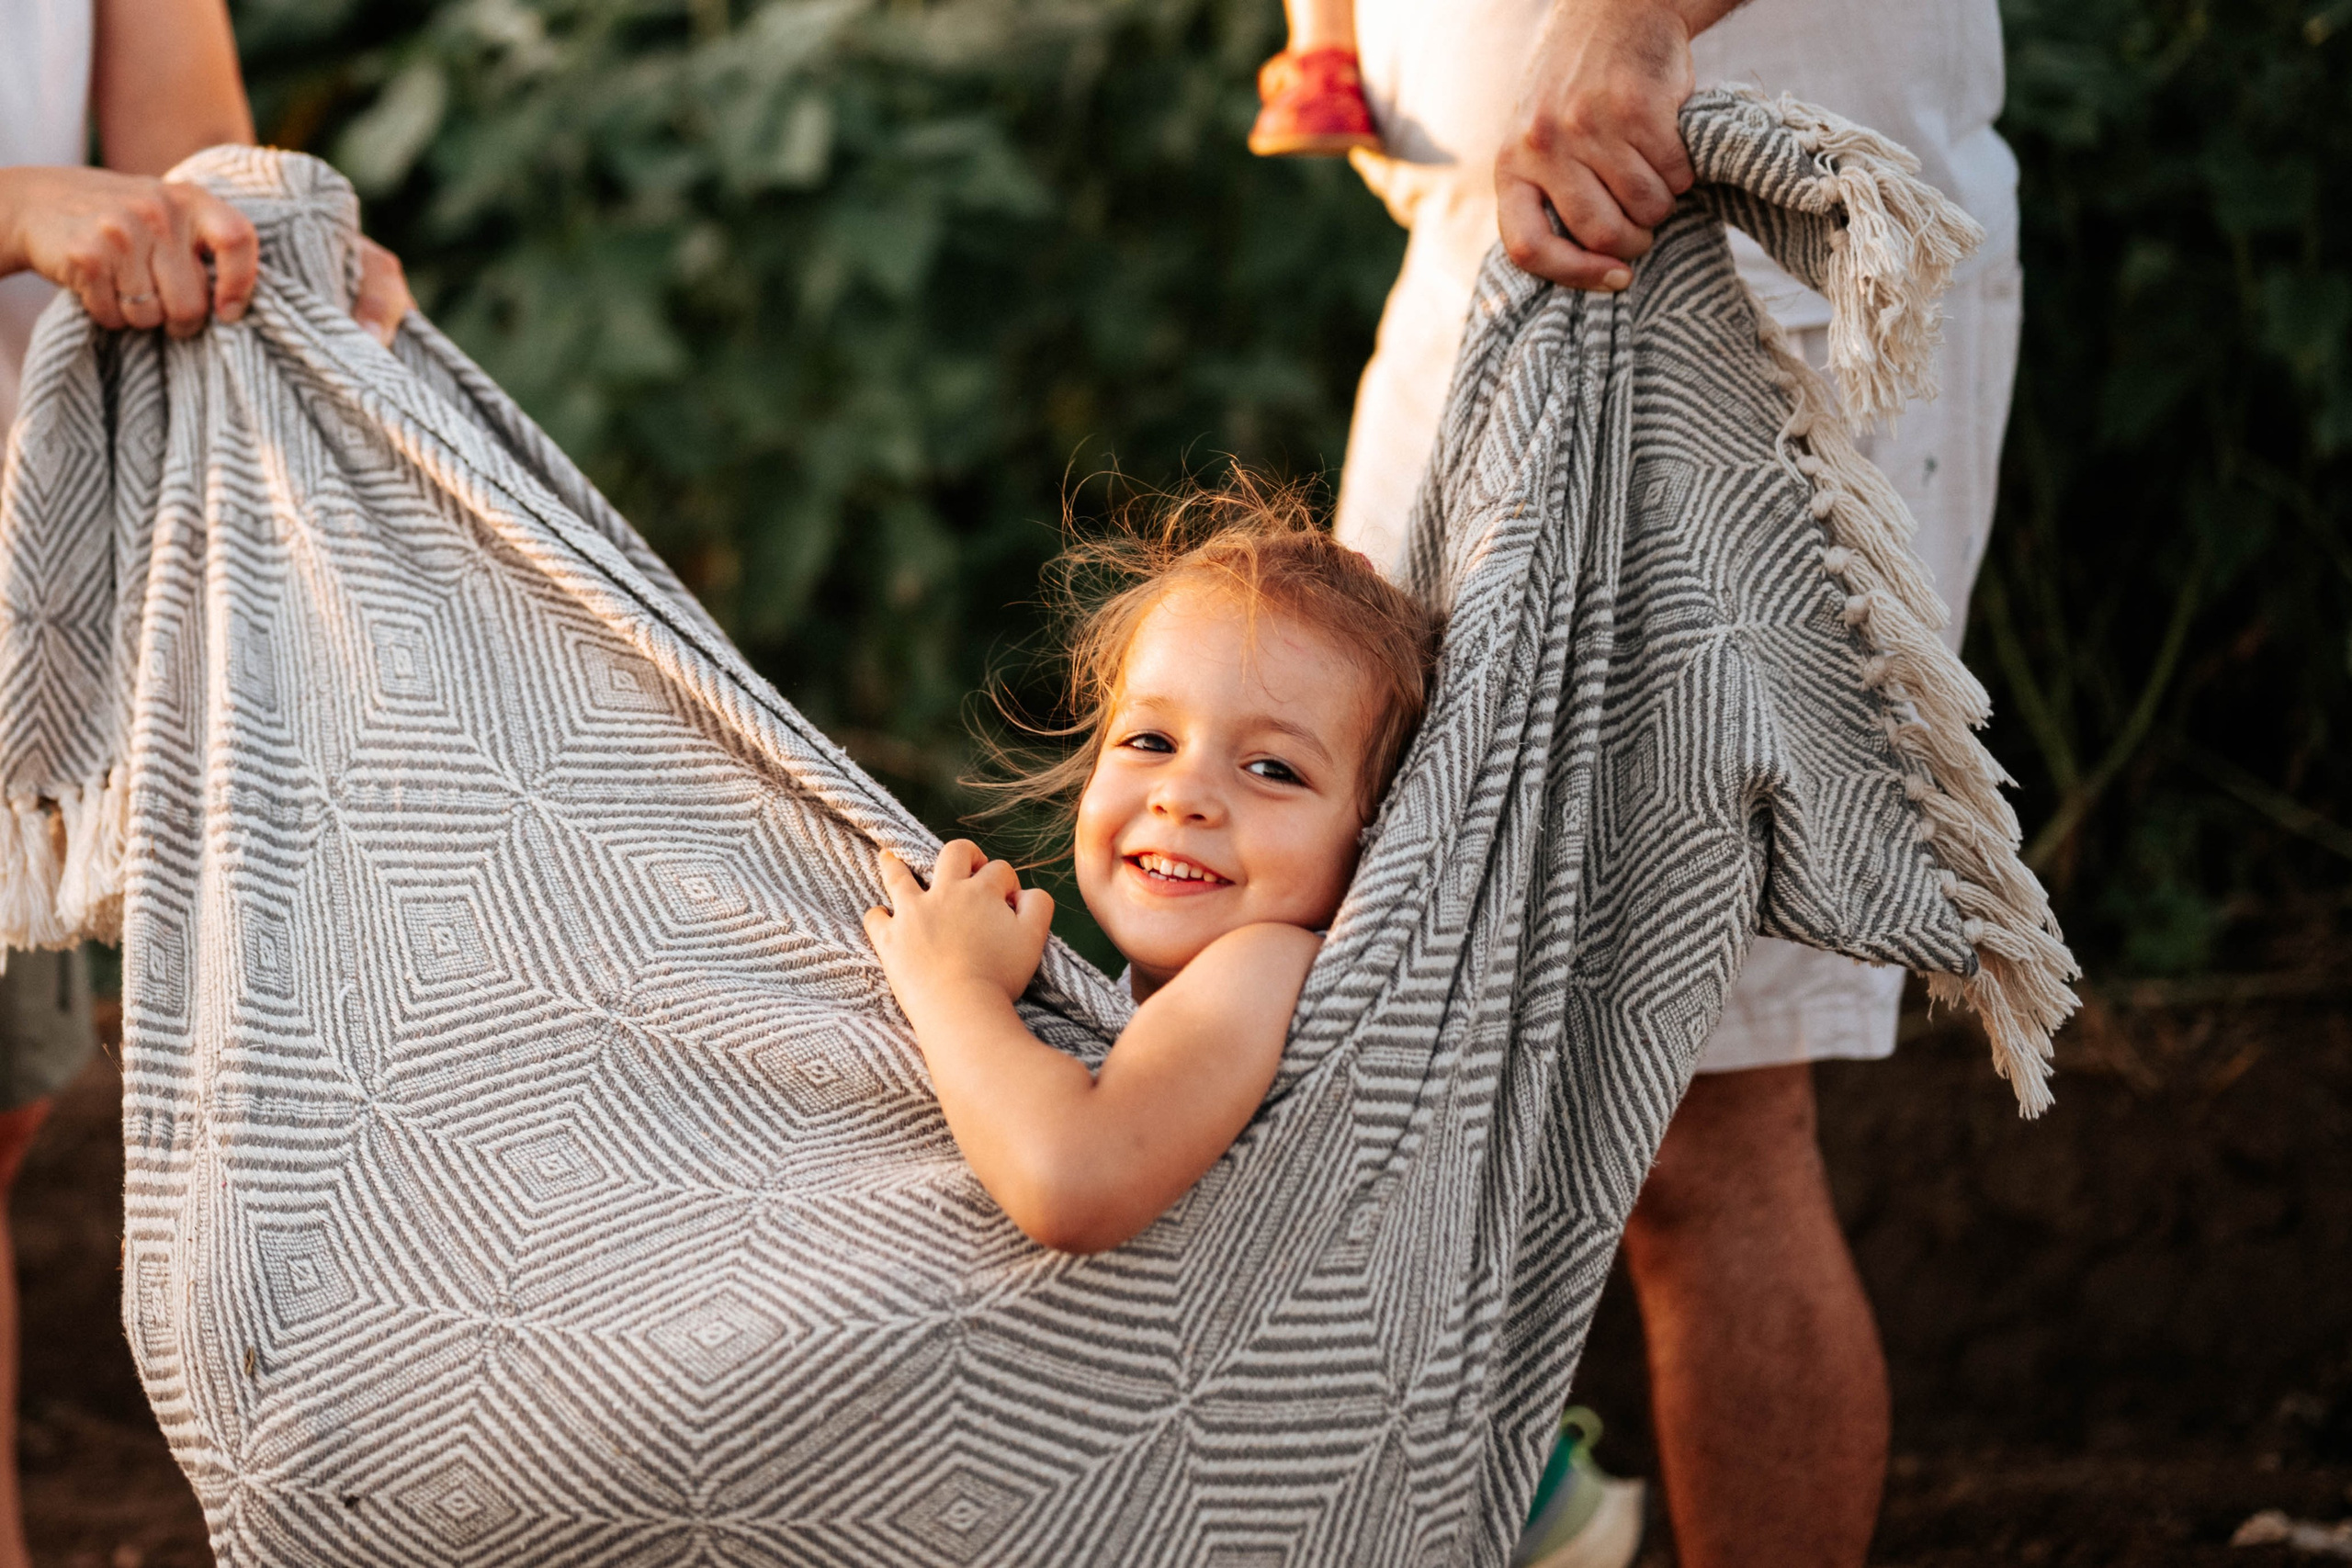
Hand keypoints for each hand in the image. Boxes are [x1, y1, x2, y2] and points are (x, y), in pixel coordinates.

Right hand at [0, 166, 417, 345]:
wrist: (36, 201)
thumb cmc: (129, 225)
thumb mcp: (182, 221)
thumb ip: (230, 255)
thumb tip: (349, 329)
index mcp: (199, 202)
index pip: (244, 244)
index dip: (245, 290)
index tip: (233, 315)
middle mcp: (165, 209)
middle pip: (197, 307)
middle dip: (181, 320)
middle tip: (161, 304)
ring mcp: (123, 228)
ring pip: (157, 316)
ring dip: (141, 319)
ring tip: (127, 290)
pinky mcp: (86, 251)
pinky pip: (113, 315)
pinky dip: (104, 315)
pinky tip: (96, 288)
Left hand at [864, 842, 1054, 1021]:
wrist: (961, 1008)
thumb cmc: (1000, 976)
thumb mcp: (1034, 937)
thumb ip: (1038, 905)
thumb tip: (1024, 893)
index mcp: (981, 891)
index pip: (998, 870)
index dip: (1007, 882)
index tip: (1008, 902)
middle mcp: (945, 892)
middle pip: (954, 853)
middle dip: (966, 855)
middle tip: (967, 867)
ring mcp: (912, 913)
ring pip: (899, 875)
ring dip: (895, 864)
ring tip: (890, 858)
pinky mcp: (890, 939)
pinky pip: (875, 918)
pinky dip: (878, 916)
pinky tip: (883, 917)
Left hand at [1496, 0, 1713, 291]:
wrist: (1614, 12)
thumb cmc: (1578, 92)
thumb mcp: (1537, 140)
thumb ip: (1545, 194)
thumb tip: (1584, 267)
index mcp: (1511, 164)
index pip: (1527, 248)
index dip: (1573, 276)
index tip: (1614, 278)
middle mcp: (1543, 146)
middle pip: (1601, 234)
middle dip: (1635, 241)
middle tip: (1644, 225)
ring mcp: (1589, 125)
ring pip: (1646, 207)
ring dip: (1663, 203)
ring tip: (1655, 178)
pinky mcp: (1637, 108)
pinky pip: (1674, 173)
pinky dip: (1684, 172)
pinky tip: (1672, 149)